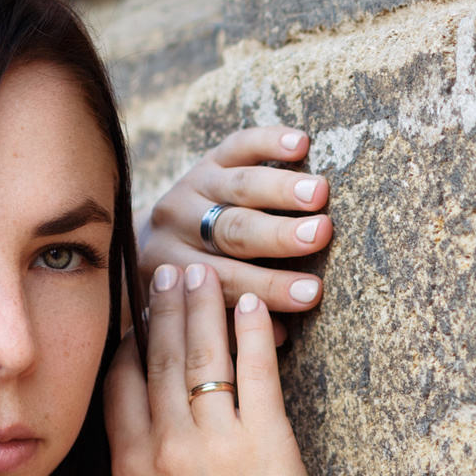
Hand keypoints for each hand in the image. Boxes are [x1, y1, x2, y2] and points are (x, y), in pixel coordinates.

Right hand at [107, 263, 329, 475]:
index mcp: (129, 470)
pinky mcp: (266, 443)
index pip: (119, 384)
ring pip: (203, 356)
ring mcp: (215, 443)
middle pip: (159, 359)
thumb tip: (132, 457)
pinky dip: (255, 333)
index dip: (125, 339)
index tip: (130, 309)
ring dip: (203, 307)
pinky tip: (256, 305)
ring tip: (203, 274)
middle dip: (161, 307)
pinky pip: (257, 372)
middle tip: (164, 269)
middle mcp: (164, 448)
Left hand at [139, 127, 332, 328]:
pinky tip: (301, 143)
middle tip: (322, 234)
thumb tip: (278, 335)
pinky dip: (268, 141)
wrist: (153, 243)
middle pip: (232, 231)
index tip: (314, 293)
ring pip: (237, 187)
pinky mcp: (208, 159)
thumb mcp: (200, 315)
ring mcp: (191, 188)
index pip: (228, 282)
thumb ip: (234, 325)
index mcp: (176, 272)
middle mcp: (177, 227)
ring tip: (319, 192)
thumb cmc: (195, 293)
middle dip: (279, 234)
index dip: (271, 289)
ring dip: (280, 189)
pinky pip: (238, 146)